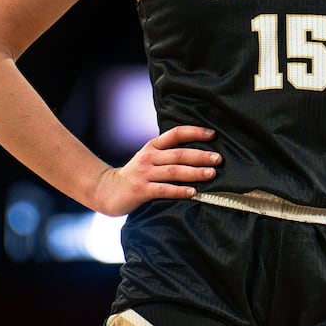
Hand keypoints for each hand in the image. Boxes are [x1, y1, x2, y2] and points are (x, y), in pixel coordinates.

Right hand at [92, 126, 218, 216]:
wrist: (106, 190)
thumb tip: (199, 153)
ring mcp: (144, 173)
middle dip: (201, 155)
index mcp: (153, 146)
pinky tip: (193, 192)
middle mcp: (149, 157)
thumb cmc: (135, 175)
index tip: (213, 135)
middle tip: (219, 159)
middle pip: (179, 154)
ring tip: (211, 174)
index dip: (195, 132)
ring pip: (173, 171)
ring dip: (194, 172)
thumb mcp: (149, 158)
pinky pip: (163, 189)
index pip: (176, 134)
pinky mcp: (141, 190)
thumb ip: (168, 154)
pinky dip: (179, 191)